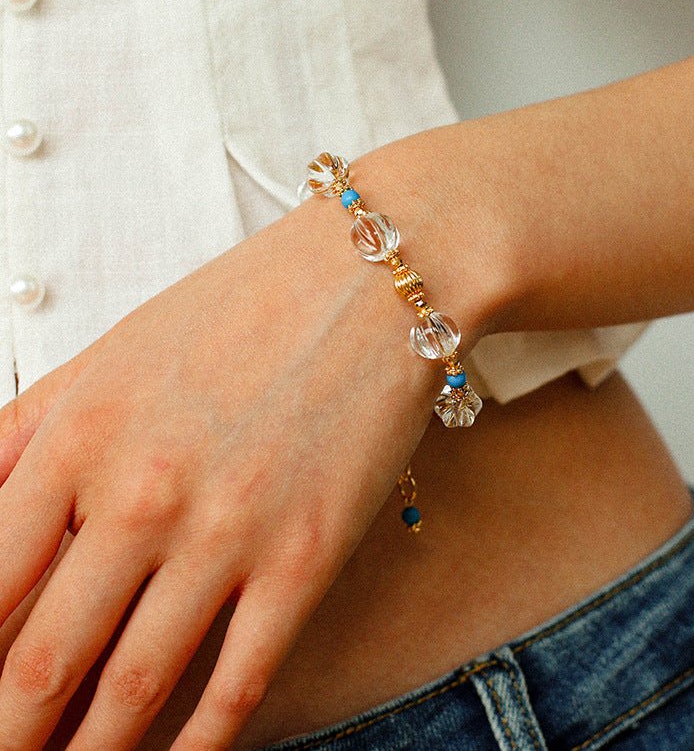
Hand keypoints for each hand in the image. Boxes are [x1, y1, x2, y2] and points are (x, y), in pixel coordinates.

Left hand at [0, 144, 488, 749]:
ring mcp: (228, 531)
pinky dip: (199, 743)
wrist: (373, 275)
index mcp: (78, 435)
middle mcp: (142, 493)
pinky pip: (239, 681)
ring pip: (133, 689)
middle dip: (10, 730)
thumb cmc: (237, 307)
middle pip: (40, 661)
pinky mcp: (305, 557)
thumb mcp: (111, 353)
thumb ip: (25, 434)